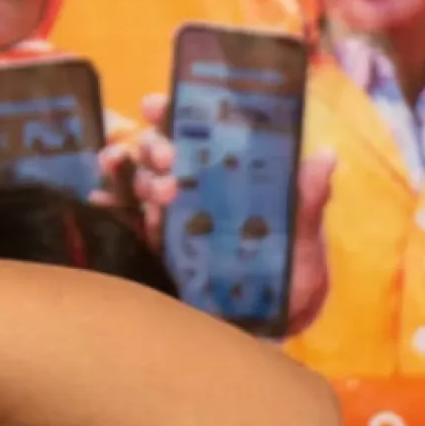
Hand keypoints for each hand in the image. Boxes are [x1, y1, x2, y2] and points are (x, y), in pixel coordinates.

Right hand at [97, 93, 336, 337]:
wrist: (277, 319)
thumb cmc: (293, 269)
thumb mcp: (305, 234)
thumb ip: (308, 200)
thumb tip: (324, 158)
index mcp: (229, 169)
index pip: (197, 128)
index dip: (172, 110)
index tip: (157, 105)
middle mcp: (197, 184)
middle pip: (160, 149)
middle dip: (155, 146)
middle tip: (168, 161)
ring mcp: (174, 214)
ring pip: (139, 180)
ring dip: (136, 177)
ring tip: (154, 193)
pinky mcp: (158, 247)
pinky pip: (126, 221)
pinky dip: (109, 207)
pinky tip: (100, 201)